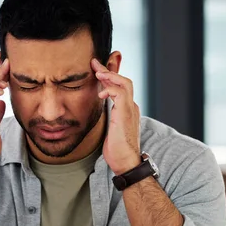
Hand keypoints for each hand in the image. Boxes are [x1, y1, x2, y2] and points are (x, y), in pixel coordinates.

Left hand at [91, 58, 140, 175]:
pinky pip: (121, 94)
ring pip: (124, 83)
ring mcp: (130, 109)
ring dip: (110, 75)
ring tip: (97, 72)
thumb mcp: (109, 128)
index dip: (109, 76)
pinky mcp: (126, 114)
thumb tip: (99, 110)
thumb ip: (107, 116)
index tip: (96, 69)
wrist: (125, 162)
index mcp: (127, 109)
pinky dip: (111, 89)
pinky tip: (100, 93)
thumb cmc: (116, 149)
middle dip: (108, 70)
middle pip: (123, 80)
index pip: (120, 86)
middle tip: (94, 63)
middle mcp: (131, 106)